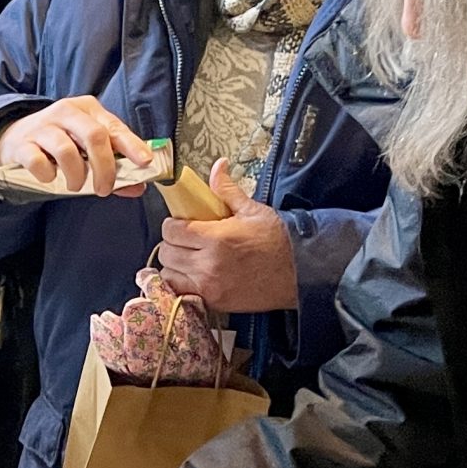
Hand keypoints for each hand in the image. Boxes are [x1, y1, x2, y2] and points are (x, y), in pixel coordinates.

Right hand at [0, 94, 152, 195]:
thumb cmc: (58, 143)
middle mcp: (65, 112)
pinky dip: (47, 175)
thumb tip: (138, 187)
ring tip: (75, 186)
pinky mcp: (22, 144)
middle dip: (104, 167)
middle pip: (94, 136)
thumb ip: (112, 166)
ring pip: (67, 150)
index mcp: (87, 109)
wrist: (13, 138)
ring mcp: (42, 126)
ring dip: (76, 175)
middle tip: (104, 189)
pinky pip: (38, 162)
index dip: (131, 145)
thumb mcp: (86, 147)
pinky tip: (49, 178)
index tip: (145, 162)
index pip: (113, 126)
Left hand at [156, 161, 297, 312]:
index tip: (181, 224)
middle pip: (167, 252)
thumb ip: (228, 190)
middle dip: (173, 243)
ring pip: (169, 274)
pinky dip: (180, 284)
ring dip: (174, 265)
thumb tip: (218, 166)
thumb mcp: (253, 211)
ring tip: (188, 258)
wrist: (299, 272)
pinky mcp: (213, 301)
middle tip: (185, 240)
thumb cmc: (277, 240)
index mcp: (216, 237)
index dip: (173, 225)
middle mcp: (208, 264)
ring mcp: (209, 286)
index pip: (171, 231)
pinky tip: (192, 276)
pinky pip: (180, 292)